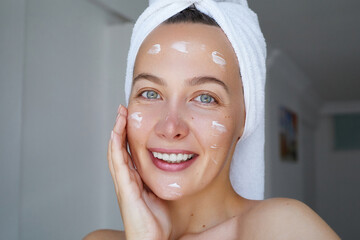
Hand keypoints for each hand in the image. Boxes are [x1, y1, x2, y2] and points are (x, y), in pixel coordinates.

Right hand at [108, 104, 171, 239]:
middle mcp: (127, 179)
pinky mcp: (125, 188)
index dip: (128, 135)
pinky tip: (117, 132)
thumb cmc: (159, 222)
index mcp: (135, 179)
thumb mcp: (164, 193)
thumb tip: (179, 165)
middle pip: (120, 148)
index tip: (132, 118)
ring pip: (116, 152)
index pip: (129, 151)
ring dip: (117, 132)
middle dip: (121, 128)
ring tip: (120, 115)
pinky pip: (118, 163)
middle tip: (123, 110)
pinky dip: (117, 146)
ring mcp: (124, 183)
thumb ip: (166, 179)